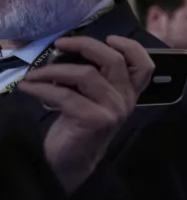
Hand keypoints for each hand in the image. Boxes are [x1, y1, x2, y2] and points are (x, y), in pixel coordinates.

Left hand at [18, 36, 153, 191]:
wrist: (72, 161)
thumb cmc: (79, 126)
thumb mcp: (94, 99)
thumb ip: (97, 78)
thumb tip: (71, 50)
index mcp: (130, 93)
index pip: (145, 66)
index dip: (130, 48)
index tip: (109, 38)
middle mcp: (126, 100)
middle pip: (114, 60)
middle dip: (85, 45)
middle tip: (60, 44)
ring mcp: (113, 110)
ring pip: (86, 74)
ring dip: (53, 70)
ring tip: (34, 74)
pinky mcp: (95, 119)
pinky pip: (65, 94)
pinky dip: (41, 88)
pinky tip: (28, 87)